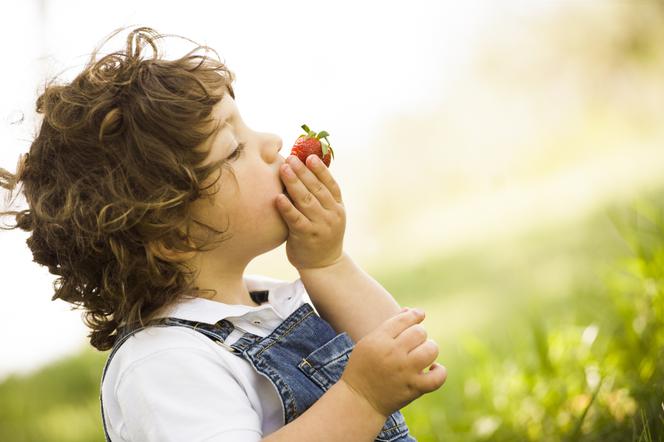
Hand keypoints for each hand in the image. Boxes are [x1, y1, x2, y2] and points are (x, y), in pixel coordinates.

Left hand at [276, 154, 345, 269]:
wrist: (324, 265)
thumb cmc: (321, 235)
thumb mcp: (328, 215)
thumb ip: (320, 197)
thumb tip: (304, 171)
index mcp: (338, 207)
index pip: (330, 184)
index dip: (320, 170)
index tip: (309, 156)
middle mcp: (332, 215)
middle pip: (317, 189)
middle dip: (303, 172)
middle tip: (290, 158)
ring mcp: (320, 226)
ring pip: (306, 201)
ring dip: (294, 183)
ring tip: (283, 169)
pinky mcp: (307, 237)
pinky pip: (296, 220)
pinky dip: (287, 208)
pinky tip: (278, 197)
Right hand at [340, 308, 446, 417]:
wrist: (359, 400)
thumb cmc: (363, 368)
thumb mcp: (369, 343)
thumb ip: (389, 326)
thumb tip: (410, 311)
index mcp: (379, 340)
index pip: (404, 319)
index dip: (415, 315)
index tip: (419, 315)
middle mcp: (393, 354)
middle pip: (419, 332)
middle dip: (419, 334)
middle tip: (414, 342)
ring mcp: (404, 371)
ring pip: (431, 349)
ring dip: (430, 348)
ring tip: (423, 353)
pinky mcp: (414, 388)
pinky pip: (437, 377)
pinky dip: (440, 371)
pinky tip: (433, 369)